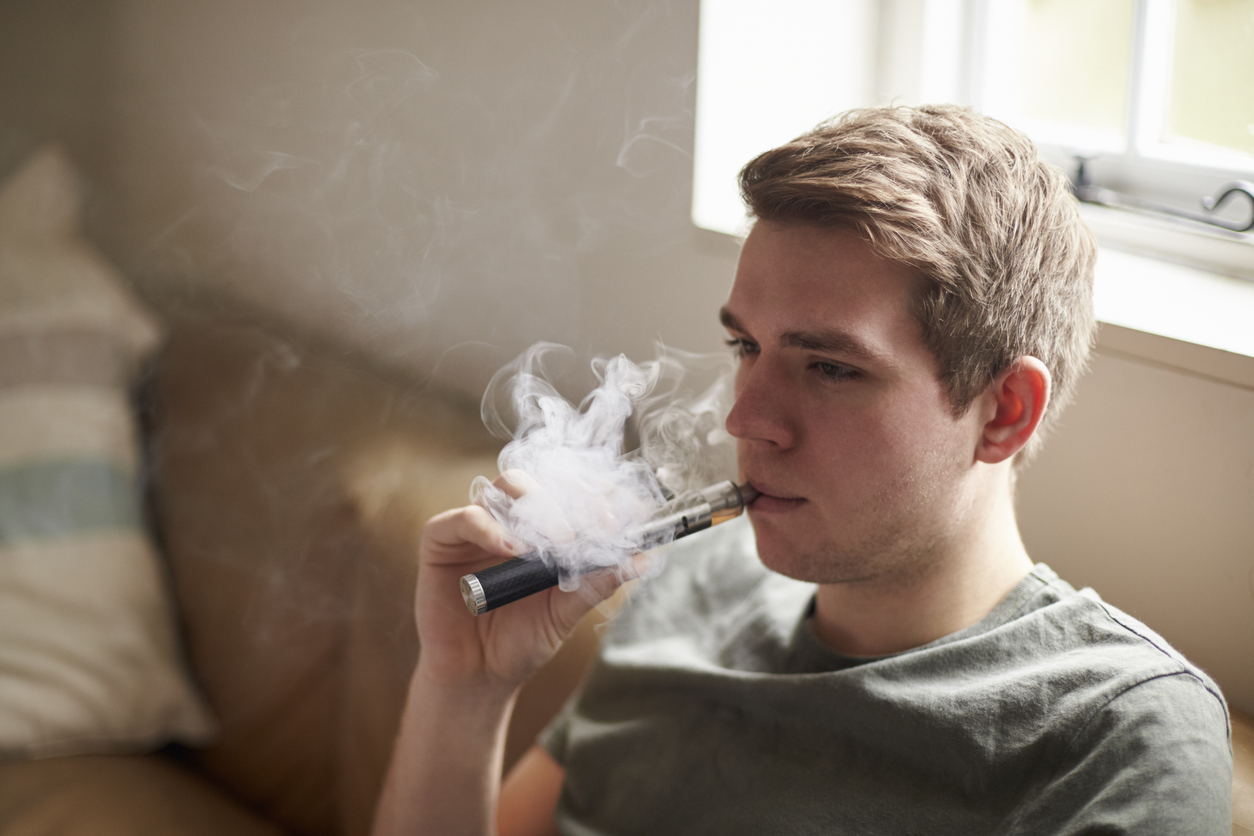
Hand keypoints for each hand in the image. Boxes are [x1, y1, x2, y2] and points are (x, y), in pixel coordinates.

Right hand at [413, 472, 622, 691]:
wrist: (478, 676)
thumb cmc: (521, 641)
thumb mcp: (566, 613)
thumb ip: (596, 583)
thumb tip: (642, 560)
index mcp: (543, 530)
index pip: (574, 493)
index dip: (602, 495)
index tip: (632, 510)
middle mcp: (512, 519)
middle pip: (545, 480)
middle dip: (577, 498)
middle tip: (600, 526)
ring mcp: (478, 525)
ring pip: (510, 486)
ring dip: (541, 507)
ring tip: (560, 543)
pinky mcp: (442, 540)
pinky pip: (467, 518)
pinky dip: (492, 529)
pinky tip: (514, 551)